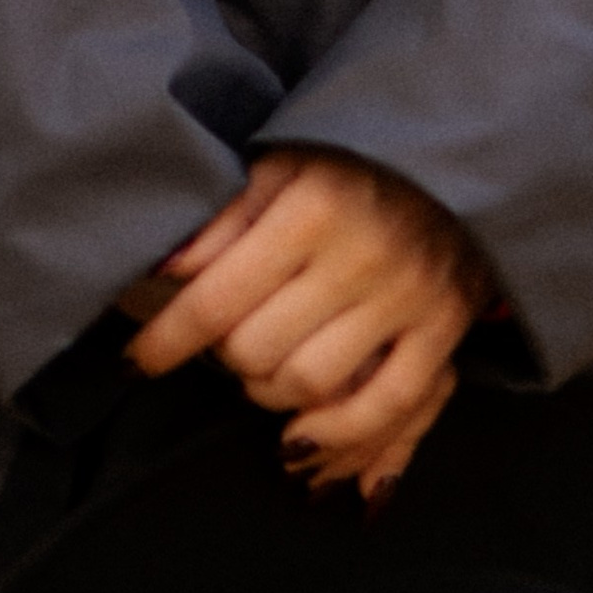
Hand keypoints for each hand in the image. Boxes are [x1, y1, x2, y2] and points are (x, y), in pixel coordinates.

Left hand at [127, 149, 487, 495]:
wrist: (457, 155)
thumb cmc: (352, 162)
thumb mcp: (281, 165)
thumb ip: (221, 218)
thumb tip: (162, 268)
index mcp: (311, 208)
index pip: (214, 301)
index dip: (163, 342)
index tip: (134, 361)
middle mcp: (361, 256)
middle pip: (255, 352)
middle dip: (223, 357)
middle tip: (225, 341)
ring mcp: (407, 297)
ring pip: (309, 385)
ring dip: (268, 392)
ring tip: (263, 372)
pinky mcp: (444, 328)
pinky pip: (386, 405)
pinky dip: (338, 434)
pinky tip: (300, 436)